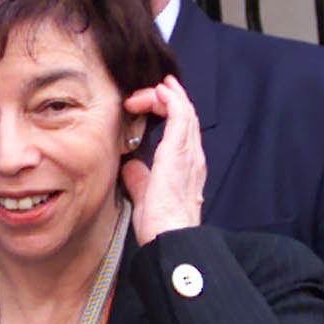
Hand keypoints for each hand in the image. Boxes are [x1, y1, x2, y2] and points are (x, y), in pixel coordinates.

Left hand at [121, 74, 205, 244]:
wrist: (169, 236)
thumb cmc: (160, 224)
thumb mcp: (146, 195)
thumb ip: (140, 179)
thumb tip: (131, 166)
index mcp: (186, 167)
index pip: (182, 130)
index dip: (171, 111)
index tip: (154, 101)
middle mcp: (192, 157)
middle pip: (186, 116)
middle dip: (169, 99)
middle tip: (154, 89)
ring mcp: (188, 153)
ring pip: (185, 112)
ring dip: (167, 96)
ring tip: (155, 87)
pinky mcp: (179, 152)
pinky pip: (180, 117)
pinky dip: (171, 100)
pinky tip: (160, 92)